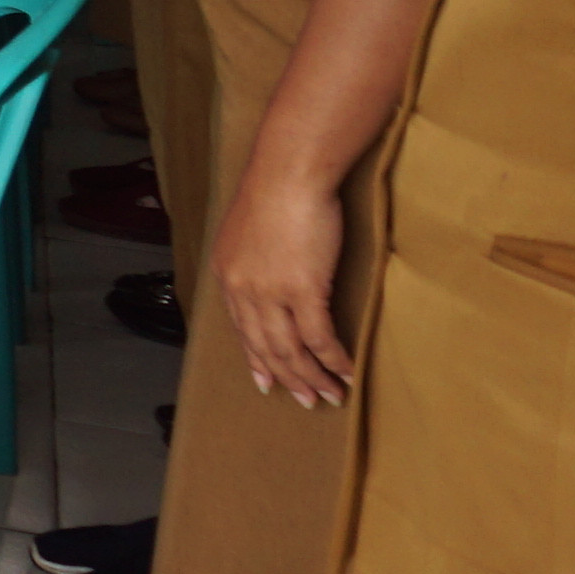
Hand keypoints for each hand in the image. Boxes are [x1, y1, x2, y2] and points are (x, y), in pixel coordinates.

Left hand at [209, 158, 353, 409]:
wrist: (288, 173)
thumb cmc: (275, 192)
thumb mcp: (249, 230)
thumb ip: (255, 258)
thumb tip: (271, 271)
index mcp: (227, 276)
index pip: (240, 330)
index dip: (256, 358)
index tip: (266, 381)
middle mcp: (243, 290)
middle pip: (265, 347)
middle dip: (287, 378)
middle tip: (305, 400)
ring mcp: (270, 293)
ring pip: (291, 350)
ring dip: (313, 378)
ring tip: (330, 396)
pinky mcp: (302, 290)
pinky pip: (319, 338)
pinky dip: (334, 361)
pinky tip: (346, 374)